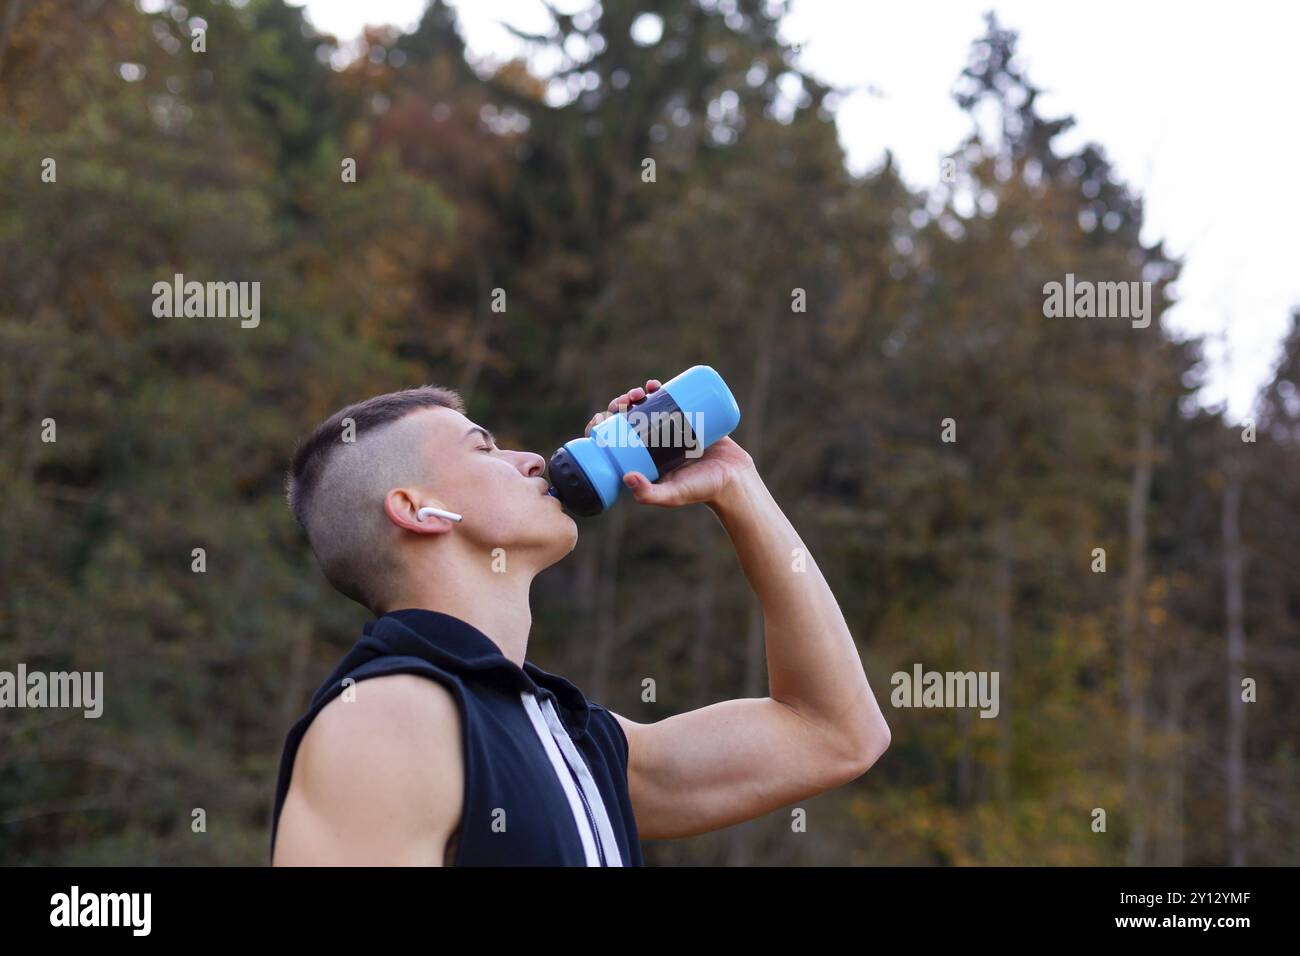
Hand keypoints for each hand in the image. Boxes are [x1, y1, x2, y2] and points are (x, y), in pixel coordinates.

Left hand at [585, 378, 755, 508]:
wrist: (736, 479)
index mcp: (644, 461)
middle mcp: (655, 446)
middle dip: (624, 405)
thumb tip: (626, 477)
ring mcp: (672, 432)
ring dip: (638, 395)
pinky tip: (653, 385)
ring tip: (643, 391)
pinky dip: (660, 391)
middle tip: (629, 399)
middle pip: (631, 420)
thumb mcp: (673, 494)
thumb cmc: (703, 490)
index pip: (617, 440)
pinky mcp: (689, 421)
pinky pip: (671, 402)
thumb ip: (651, 494)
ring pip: (648, 409)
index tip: (606, 415)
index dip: (607, 425)